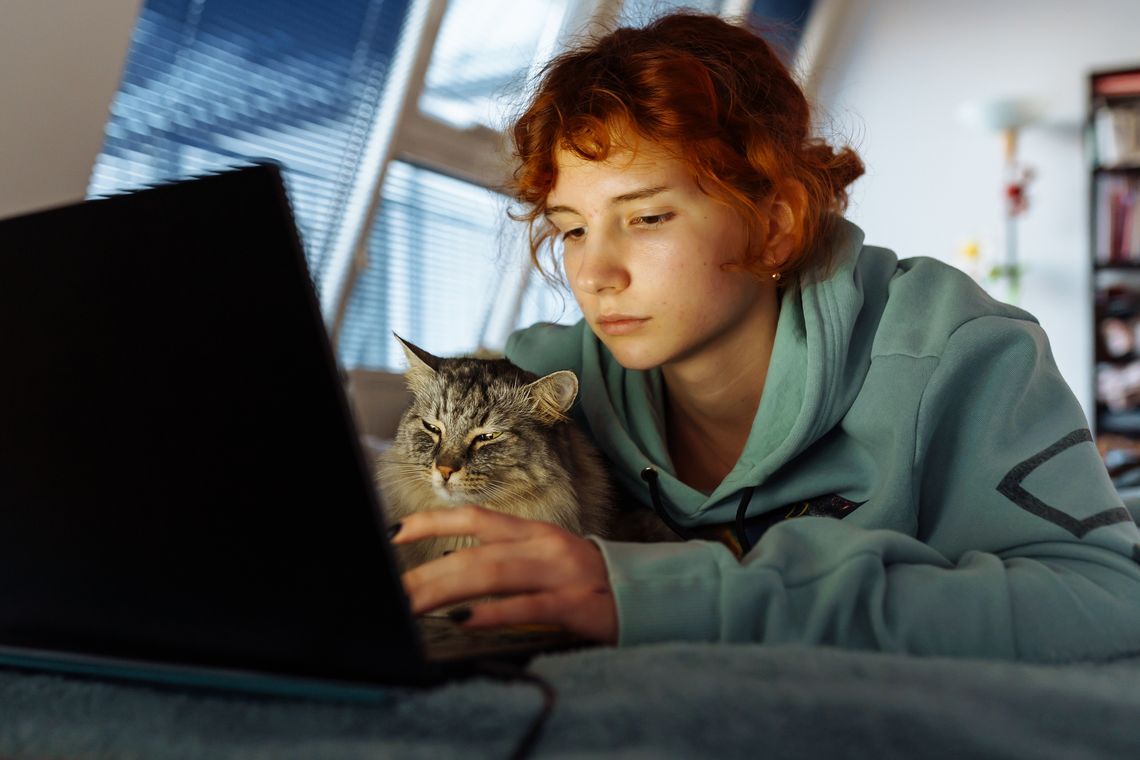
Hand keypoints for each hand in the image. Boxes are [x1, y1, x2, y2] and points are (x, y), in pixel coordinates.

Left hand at [391, 505, 617, 643]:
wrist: (651, 594)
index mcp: (534, 532)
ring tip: (410, 604)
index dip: (431, 521)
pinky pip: (527, 607)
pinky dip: (492, 612)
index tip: (392, 532)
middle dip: (424, 572)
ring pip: (492, 574)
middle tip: (390, 590)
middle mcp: (544, 545)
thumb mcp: (547, 562)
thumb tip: (450, 567)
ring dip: (445, 590)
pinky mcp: (576, 604)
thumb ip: (505, 562)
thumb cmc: (590, 582)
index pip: (475, 516)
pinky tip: (463, 620)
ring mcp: (560, 573)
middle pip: (473, 552)